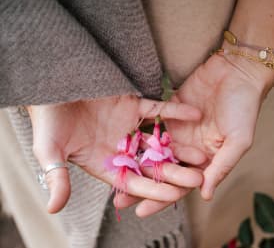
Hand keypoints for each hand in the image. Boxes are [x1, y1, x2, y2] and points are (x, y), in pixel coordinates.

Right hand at [28, 95, 202, 212]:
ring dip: (180, 146)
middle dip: (173, 173)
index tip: (173, 196)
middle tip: (198, 179)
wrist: (51, 87)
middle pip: (151, 165)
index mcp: (104, 163)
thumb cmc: (47, 120)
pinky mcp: (134, 106)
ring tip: (202, 154)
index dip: (151, 189)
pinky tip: (195, 113)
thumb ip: (57, 177)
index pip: (132, 181)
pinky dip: (175, 112)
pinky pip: (158, 110)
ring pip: (159, 140)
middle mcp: (121, 148)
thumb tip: (53, 209)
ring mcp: (129, 127)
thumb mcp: (49, 150)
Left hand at [117, 53, 273, 215]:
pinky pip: (151, 126)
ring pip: (153, 152)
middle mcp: (189, 148)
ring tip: (113, 174)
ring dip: (135, 163)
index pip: (181, 184)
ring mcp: (178, 130)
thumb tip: (205, 195)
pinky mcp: (169, 112)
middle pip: (162, 172)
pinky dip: (137, 135)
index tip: (141, 211)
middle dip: (141, 186)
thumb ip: (221, 167)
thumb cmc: (244, 108)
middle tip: (118, 200)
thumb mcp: (238, 141)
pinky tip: (120, 144)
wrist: (237, 72)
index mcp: (206, 159)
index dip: (161, 199)